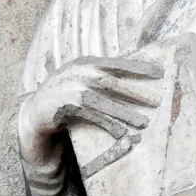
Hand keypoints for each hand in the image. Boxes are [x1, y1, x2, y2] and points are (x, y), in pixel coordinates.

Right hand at [18, 56, 164, 167]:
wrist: (36, 111)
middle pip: (111, 82)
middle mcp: (77, 72)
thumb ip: (101, 76)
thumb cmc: (65, 94)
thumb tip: (134, 79)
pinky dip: (108, 125)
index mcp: (85, 63)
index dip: (138, 67)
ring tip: (143, 122)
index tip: (159, 72)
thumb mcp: (82, 79)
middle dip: (135, 92)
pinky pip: (91, 117)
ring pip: (103, 101)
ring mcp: (70, 89)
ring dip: (125, 113)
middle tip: (157, 101)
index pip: (116, 63)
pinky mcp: (65, 107)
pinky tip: (122, 133)